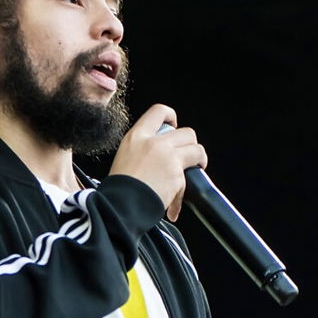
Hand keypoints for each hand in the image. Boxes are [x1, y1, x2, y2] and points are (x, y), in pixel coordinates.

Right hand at [108, 103, 206, 221]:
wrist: (119, 206)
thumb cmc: (118, 189)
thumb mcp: (124, 158)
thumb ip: (142, 150)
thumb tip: (159, 154)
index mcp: (137, 136)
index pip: (159, 111)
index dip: (171, 116)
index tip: (174, 126)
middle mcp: (154, 143)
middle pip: (187, 132)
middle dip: (190, 144)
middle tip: (186, 155)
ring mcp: (168, 158)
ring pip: (197, 150)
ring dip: (198, 161)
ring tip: (191, 171)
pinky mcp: (177, 175)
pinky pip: (191, 179)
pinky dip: (183, 194)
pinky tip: (173, 205)